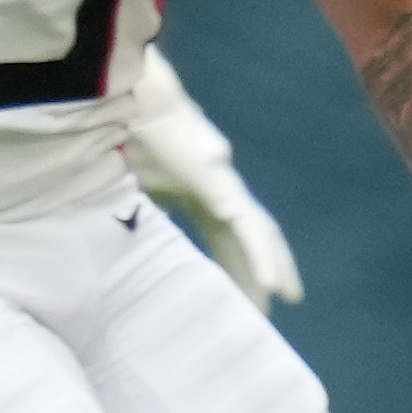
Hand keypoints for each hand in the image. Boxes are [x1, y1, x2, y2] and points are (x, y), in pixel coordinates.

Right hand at [123, 50, 299, 306]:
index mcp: (196, 193)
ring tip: (287, 297)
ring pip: (259, 234)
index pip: (222, 236)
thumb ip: (142, 210)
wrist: (129, 107)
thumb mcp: (131, 187)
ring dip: (274, 266)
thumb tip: (135, 234)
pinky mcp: (223, 186)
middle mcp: (218, 191)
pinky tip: (273, 284)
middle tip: (271, 305)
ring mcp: (225, 187)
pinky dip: (261, 257)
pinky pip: (250, 228)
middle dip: (260, 269)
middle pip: (249, 238)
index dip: (232, 263)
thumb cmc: (124, 139)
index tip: (236, 293)